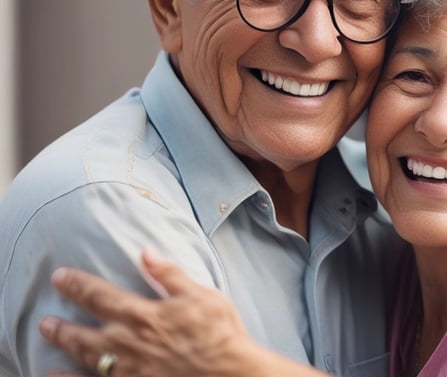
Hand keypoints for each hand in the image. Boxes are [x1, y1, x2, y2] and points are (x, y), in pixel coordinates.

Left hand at [39, 249, 252, 376]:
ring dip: (65, 348)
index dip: (77, 285)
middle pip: (84, 332)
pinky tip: (59, 375)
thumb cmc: (220, 334)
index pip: (100, 296)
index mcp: (143, 315)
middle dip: (61, 324)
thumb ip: (170, 274)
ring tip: (50, 342)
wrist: (231, 374)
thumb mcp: (201, 295)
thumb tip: (146, 252)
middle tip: (45, 319)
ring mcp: (128, 370)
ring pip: (86, 359)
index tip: (60, 276)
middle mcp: (128, 343)